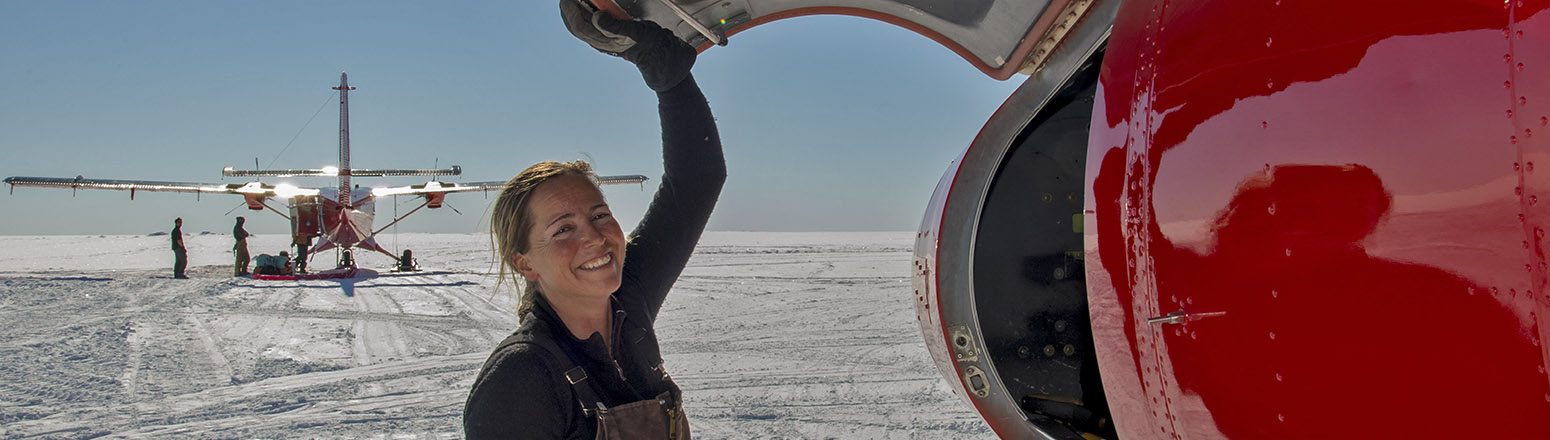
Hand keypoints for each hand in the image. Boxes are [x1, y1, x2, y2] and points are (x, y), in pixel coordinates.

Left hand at [559, 0, 695, 91]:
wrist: (660, 57)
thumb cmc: (650, 44)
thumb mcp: (635, 31)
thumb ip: (615, 25)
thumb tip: (597, 16)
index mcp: (603, 41)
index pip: (578, 24)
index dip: (570, 9)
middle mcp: (599, 41)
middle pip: (575, 24)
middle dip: (569, 9)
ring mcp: (602, 40)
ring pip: (580, 25)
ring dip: (575, 11)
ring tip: (575, 0)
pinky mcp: (607, 37)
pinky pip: (588, 25)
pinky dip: (584, 14)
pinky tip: (587, 7)